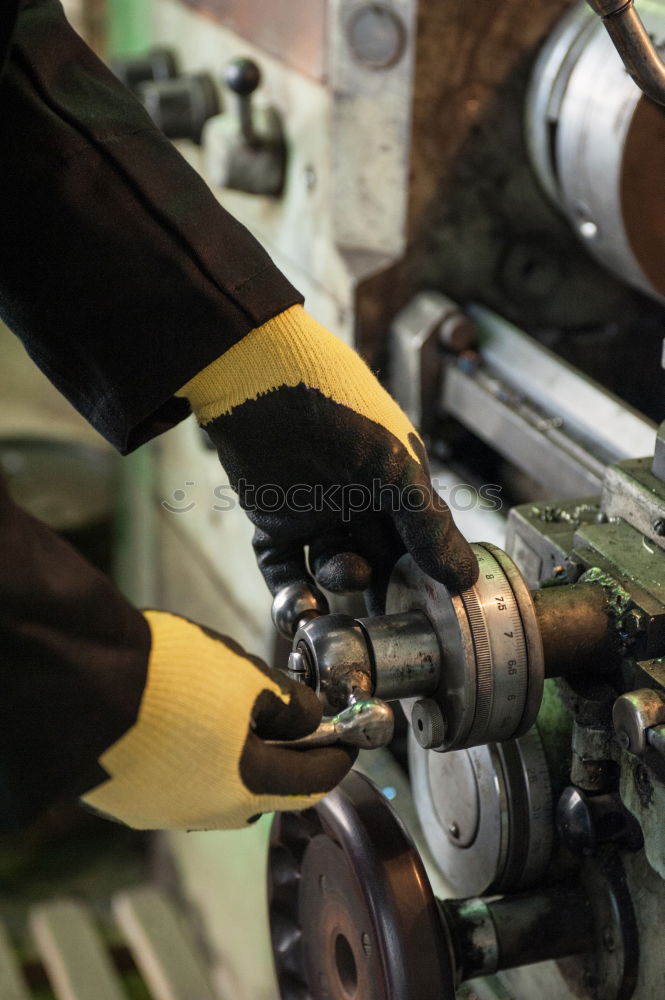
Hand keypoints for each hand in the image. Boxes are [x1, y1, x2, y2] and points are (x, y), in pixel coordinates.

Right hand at [81, 612, 354, 829]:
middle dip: (282, 755)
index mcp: (248, 787)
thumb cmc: (171, 678)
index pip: (313, 782)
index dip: (338, 756)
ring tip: (226, 711)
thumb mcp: (248, 677)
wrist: (80, 683)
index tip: (350, 740)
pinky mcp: (126, 801)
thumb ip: (289, 705)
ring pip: (216, 787)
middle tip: (286, 717)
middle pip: (264, 788)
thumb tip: (309, 719)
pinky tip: (181, 723)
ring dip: (233, 758)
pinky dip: (191, 758)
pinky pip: (175, 783)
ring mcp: (162, 811)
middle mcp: (207, 813)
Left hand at [180, 305, 477, 614]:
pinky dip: (290, 591)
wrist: (261, 381)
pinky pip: (283, 566)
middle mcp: (359, 497)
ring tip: (343, 577)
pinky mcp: (274, 518)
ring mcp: (316, 509)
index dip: (425, 573)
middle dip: (382, 587)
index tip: (431, 609)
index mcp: (397, 481)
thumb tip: (464, 579)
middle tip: (387, 613)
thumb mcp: (397, 471)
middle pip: (376, 558)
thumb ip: (429, 527)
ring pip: (331, 566)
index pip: (419, 539)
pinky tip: (301, 607)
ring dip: (338, 583)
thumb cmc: (340, 412)